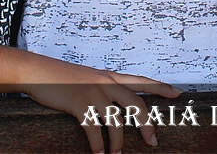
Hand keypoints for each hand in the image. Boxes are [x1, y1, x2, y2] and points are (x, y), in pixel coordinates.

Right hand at [23, 61, 179, 153]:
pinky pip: (93, 129)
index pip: (142, 81)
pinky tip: (98, 153)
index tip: (178, 93)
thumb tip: (115, 106)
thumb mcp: (88, 78)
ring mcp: (93, 92)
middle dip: (147, 124)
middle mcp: (106, 83)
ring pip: (115, 121)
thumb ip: (103, 88)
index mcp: (110, 77)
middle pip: (136, 103)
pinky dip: (97, 145)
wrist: (38, 71)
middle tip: (152, 141)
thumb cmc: (62, 78)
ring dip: (117, 142)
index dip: (161, 87)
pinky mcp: (79, 103)